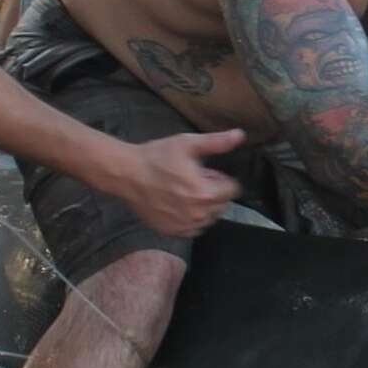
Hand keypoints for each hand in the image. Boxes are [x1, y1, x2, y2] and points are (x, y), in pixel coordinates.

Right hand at [111, 127, 243, 236]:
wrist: (127, 174)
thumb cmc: (157, 157)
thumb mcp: (188, 144)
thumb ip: (217, 142)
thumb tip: (240, 135)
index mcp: (206, 194)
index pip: (232, 190)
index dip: (220, 178)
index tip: (205, 172)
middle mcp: (198, 215)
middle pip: (222, 204)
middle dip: (213, 192)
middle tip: (192, 180)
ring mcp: (185, 227)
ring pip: (209, 218)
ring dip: (203, 206)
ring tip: (183, 191)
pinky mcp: (172, 232)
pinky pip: (194, 229)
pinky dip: (191, 218)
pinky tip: (177, 204)